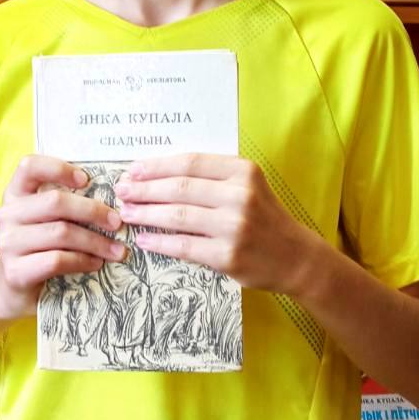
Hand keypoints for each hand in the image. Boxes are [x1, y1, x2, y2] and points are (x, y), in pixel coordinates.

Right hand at [0, 155, 126, 320]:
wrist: (11, 289)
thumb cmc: (38, 248)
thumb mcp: (43, 220)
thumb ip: (63, 204)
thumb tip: (112, 195)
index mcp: (14, 194)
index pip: (30, 167)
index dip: (59, 168)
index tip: (86, 180)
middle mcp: (6, 215)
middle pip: (55, 202)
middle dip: (93, 211)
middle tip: (117, 222)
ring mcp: (8, 243)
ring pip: (61, 233)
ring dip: (96, 242)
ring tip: (116, 249)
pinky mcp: (15, 271)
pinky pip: (57, 260)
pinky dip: (83, 260)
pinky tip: (96, 263)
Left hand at [113, 152, 310, 293]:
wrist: (295, 257)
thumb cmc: (264, 217)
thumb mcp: (247, 186)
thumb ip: (212, 177)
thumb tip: (157, 175)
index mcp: (243, 171)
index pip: (190, 163)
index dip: (156, 166)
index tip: (133, 170)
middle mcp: (240, 195)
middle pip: (179, 188)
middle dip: (144, 189)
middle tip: (122, 191)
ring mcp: (234, 226)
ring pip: (177, 216)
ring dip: (146, 214)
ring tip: (127, 213)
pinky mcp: (228, 255)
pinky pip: (183, 246)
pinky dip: (159, 242)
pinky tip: (144, 239)